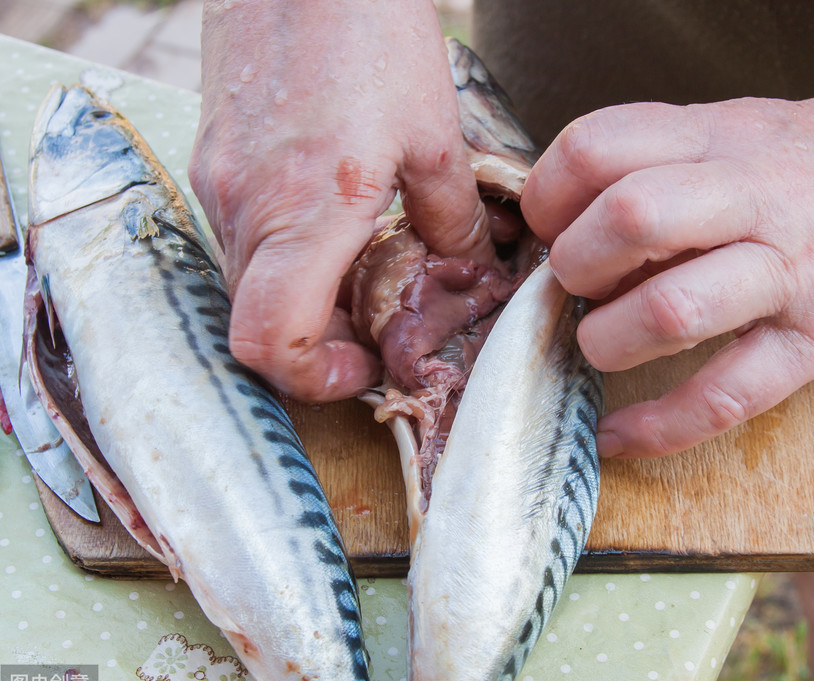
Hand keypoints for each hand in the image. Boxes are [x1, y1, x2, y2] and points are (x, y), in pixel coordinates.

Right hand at [189, 0, 489, 401]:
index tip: (360, 368)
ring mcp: (220, 184)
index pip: (270, 342)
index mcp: (306, 213)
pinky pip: (242, 239)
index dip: (312, 379)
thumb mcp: (435, 136)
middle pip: (257, 325)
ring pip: (248, 285)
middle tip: (374, 329)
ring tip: (359, 274)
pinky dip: (283, 259)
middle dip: (318, 345)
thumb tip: (467, 266)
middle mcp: (246, 209)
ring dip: (301, 302)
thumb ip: (451, 218)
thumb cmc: (367, 34)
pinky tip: (329, 226)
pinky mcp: (213, 160)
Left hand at [522, 89, 813, 456]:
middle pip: (628, 219)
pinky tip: (616, 436)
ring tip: (602, 344)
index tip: (549, 228)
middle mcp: (751, 197)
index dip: (549, 196)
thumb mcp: (737, 127)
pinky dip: (656, 428)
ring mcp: (789, 272)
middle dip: (574, 266)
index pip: (597, 148)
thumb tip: (565, 226)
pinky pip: (724, 397)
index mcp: (718, 137)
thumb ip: (657, 162)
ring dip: (608, 339)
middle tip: (575, 286)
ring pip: (671, 311)